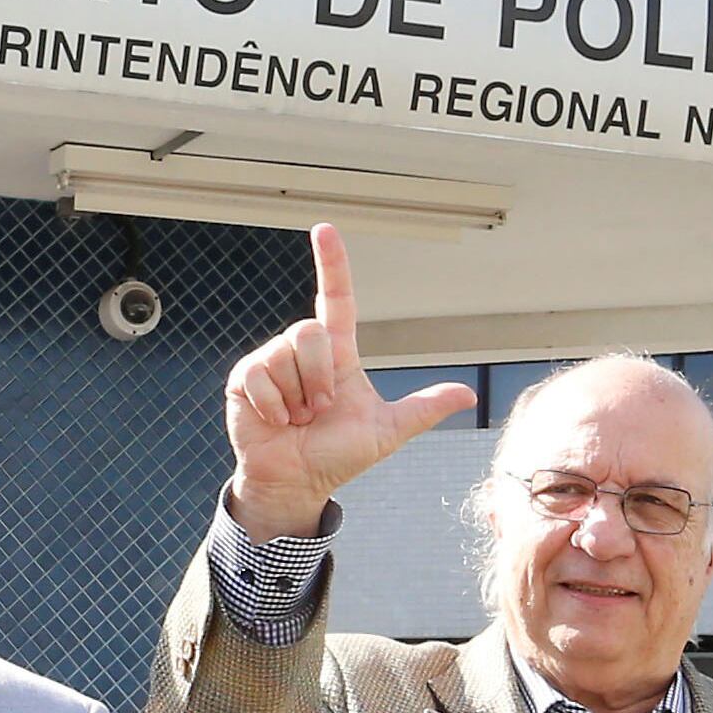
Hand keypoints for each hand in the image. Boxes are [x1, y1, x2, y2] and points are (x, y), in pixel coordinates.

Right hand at [222, 225, 475, 539]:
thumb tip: (468, 395)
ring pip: (285, 353)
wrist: (298, 482)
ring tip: (296, 418)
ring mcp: (271, 363)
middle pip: (310, 332)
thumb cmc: (339, 455)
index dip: (332, 263)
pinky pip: (259, 375)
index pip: (336, 297)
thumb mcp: (387, 432)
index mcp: (339, 354)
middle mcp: (304, 351)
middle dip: (319, 377)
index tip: (325, 229)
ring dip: (297, 396)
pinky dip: (272, 405)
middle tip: (318, 411)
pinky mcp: (244, 379)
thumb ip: (424, 409)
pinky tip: (275, 421)